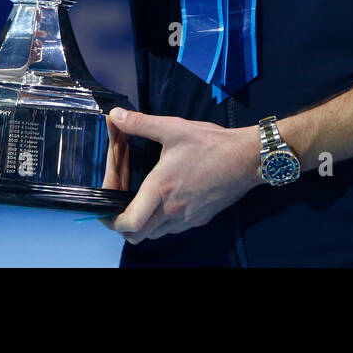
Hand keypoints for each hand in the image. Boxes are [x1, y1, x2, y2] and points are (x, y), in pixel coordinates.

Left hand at [101, 108, 261, 243]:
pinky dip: (163, 222)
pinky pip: (173, 229)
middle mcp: (171, 210)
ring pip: (155, 234)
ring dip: (144, 224)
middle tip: (121, 206)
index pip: (129, 223)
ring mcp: (187, 218)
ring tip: (142, 202)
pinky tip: (167, 201)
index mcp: (160, 188)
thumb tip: (115, 116)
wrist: (246, 159)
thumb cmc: (211, 144)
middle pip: (137, 235)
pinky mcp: (200, 219)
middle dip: (124, 226)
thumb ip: (141, 124)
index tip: (105, 211)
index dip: (112, 222)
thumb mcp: (173, 128)